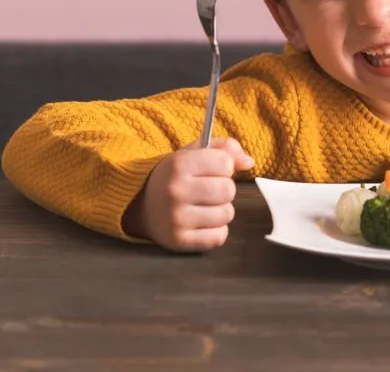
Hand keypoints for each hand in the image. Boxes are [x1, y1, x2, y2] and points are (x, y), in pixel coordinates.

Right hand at [122, 138, 254, 251]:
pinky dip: (216, 231)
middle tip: (209, 190)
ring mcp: (176, 218)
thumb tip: (249, 162)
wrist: (140, 205)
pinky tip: (202, 223)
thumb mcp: (193, 153)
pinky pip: (219, 237)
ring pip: (227, 214)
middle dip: (224, 189)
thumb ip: (225, 149)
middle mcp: (176, 191)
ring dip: (221, 210)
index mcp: (178, 164)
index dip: (224, 166)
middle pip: (228, 190)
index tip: (212, 170)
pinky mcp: (179, 241)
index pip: (225, 163)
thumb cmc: (174, 176)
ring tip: (205, 206)